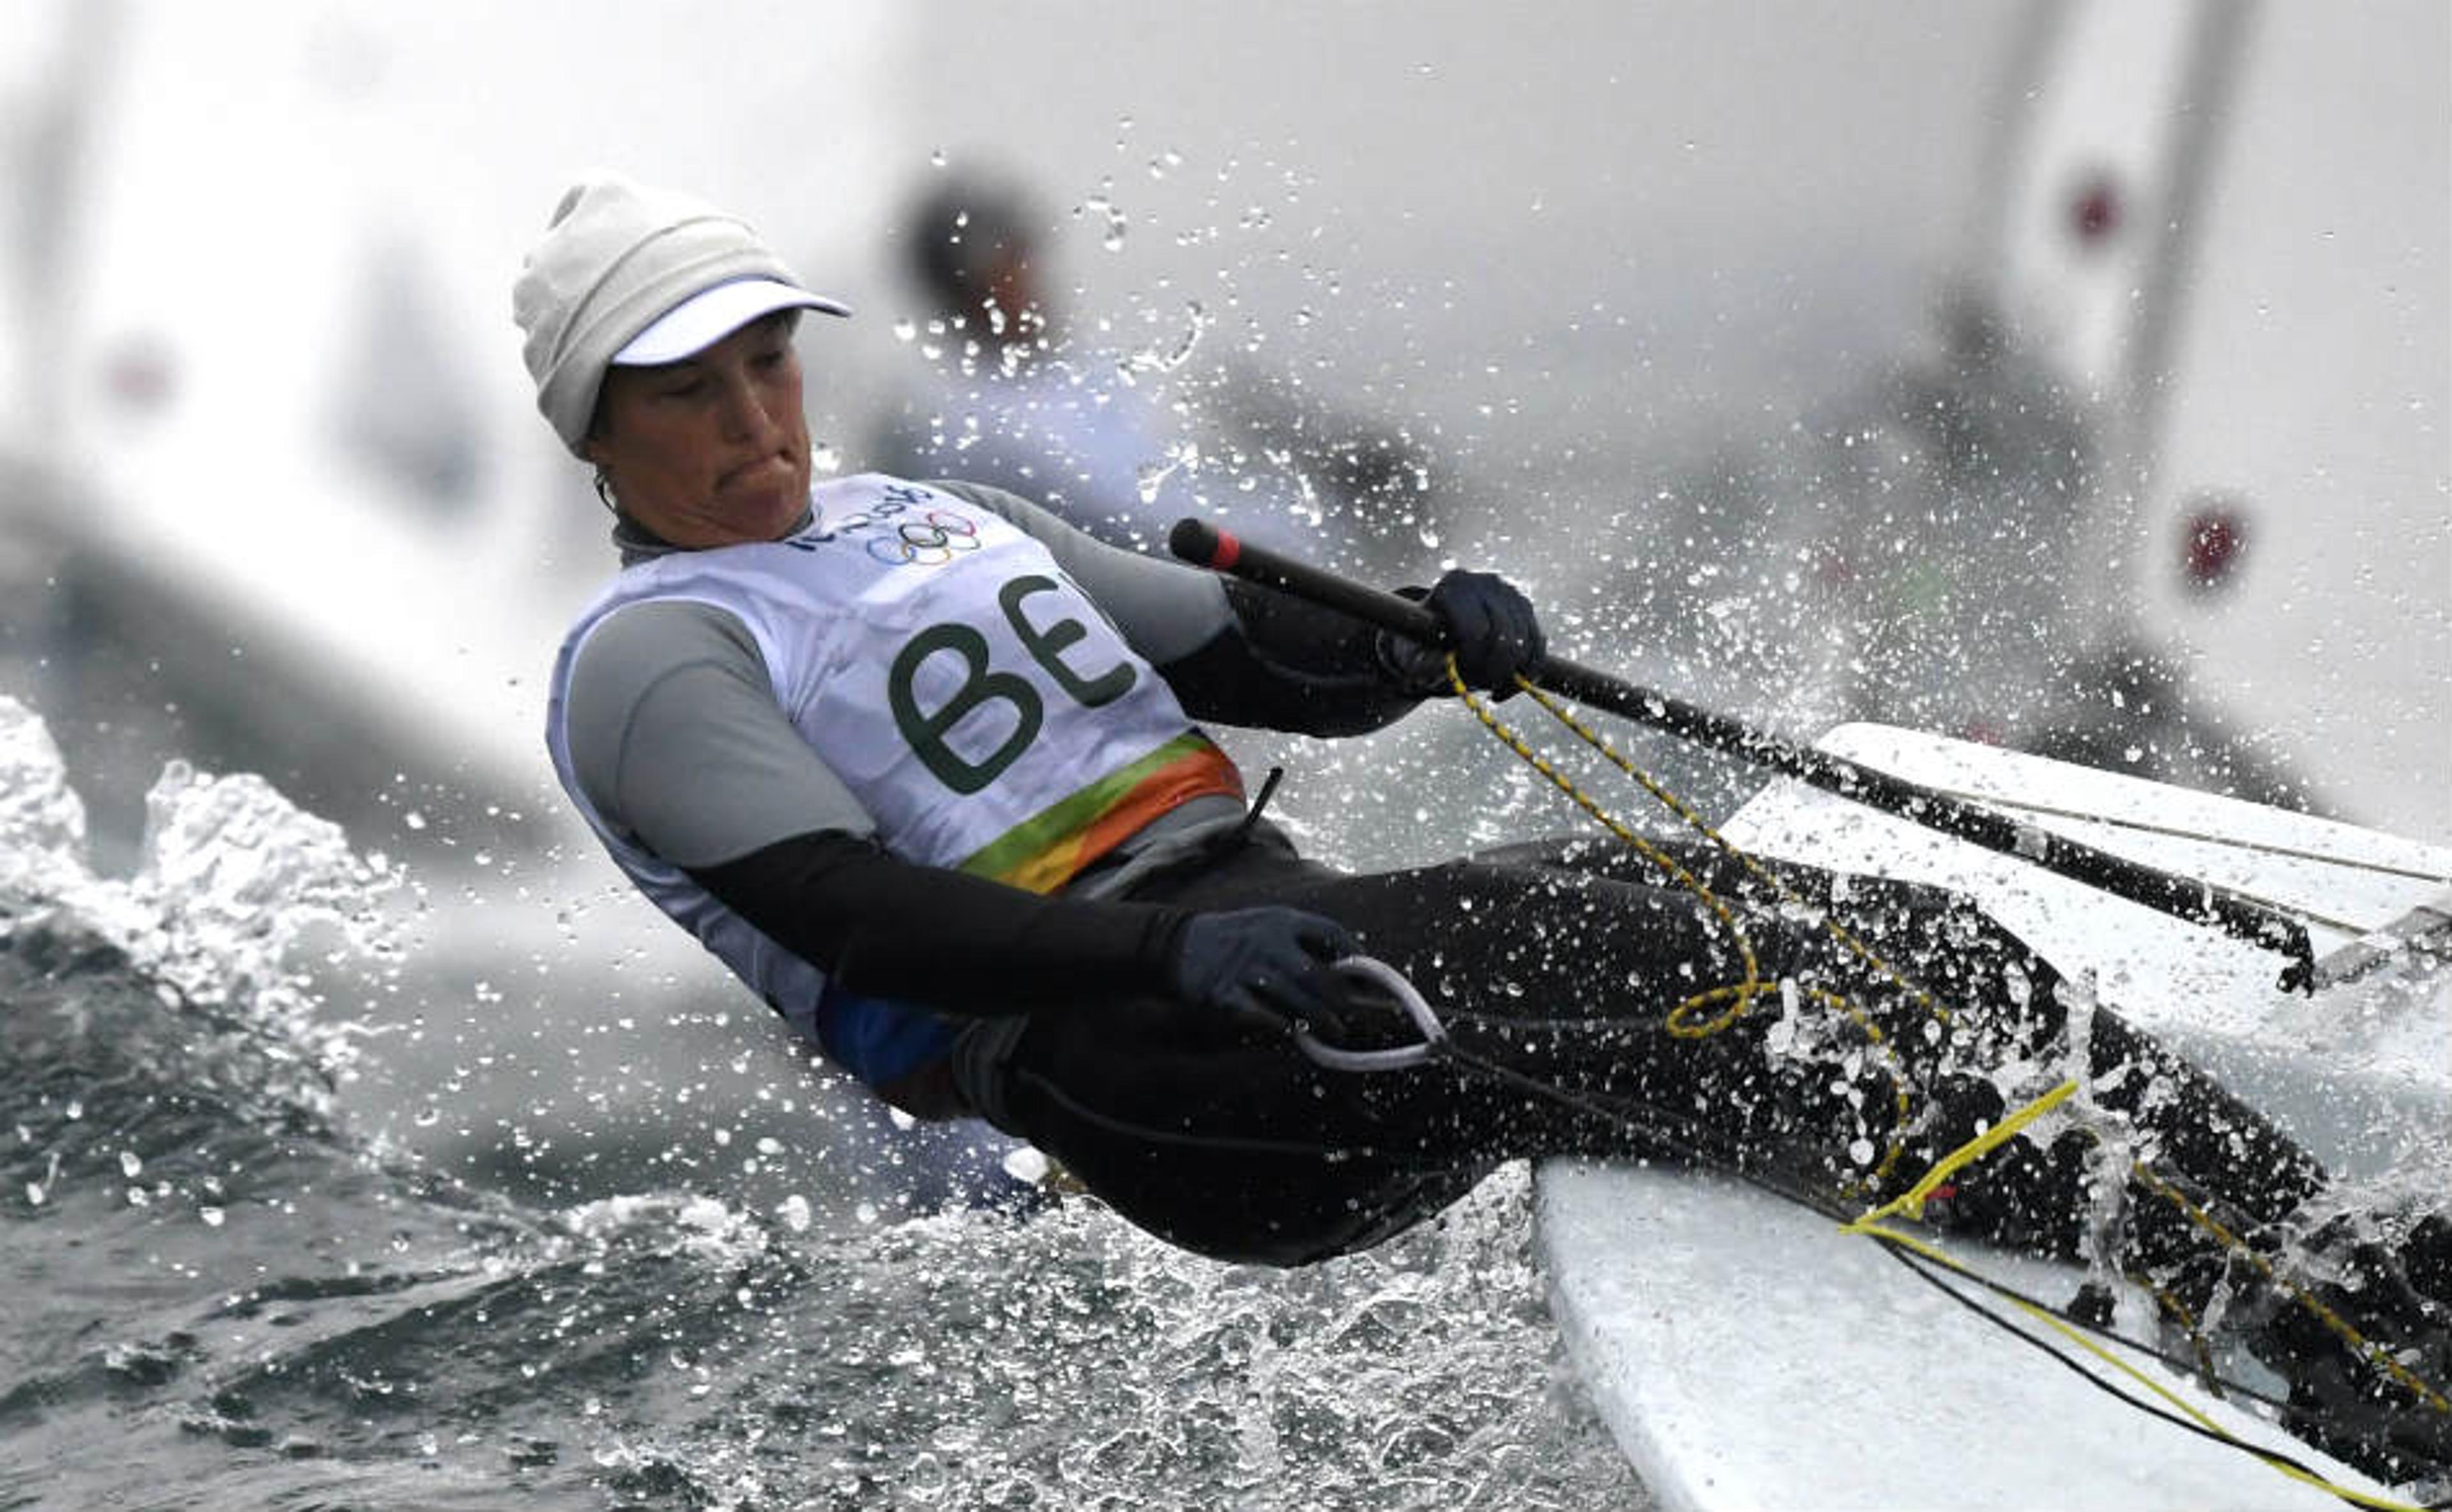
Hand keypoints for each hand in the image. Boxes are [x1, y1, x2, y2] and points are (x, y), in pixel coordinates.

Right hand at [1165, 907, 1358, 1031]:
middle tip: (1362, 1016)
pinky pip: (1260, 1014)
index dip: (1354, 955)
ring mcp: (1245, 968)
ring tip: (1337, 1032)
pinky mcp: (1225, 993)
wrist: (1177, 942)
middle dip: (1343, 1000)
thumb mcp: (1268, 922)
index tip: (1371, 976)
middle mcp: (1267, 941)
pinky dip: (1281, 1025)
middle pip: (1316, 975)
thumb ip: (1303, 938)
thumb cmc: (1235, 936)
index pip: (1329, 933)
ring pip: (1294, 999)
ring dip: (1320, 1019)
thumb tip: (1348, 962)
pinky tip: (1296, 1034)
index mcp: (1281, 920)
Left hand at [1379, 569, 1545, 697]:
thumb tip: (1440, 670)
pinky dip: (1528, 672)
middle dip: (1493, 668)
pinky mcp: (1526, 609)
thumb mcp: (1414, 656)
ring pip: (1525, 642)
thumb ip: (1425, 664)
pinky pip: (1538, 645)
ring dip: (1512, 674)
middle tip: (1480, 686)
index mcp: (1454, 584)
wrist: (1440, 632)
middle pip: (1504, 635)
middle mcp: (1486, 582)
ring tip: (1491, 688)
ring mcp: (1510, 592)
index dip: (1472, 659)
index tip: (1463, 676)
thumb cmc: (1422, 645)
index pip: (1476, 628)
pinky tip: (1505, 687)